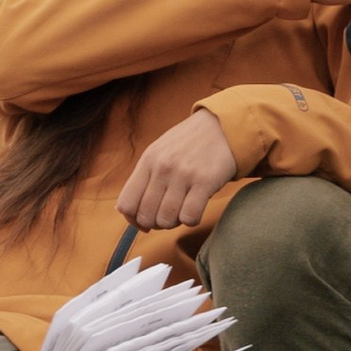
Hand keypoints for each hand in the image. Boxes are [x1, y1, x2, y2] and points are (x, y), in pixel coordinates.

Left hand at [116, 107, 240, 232]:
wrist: (224, 126)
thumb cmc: (189, 143)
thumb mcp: (160, 152)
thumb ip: (144, 178)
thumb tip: (126, 212)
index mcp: (148, 160)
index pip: (126, 204)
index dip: (133, 220)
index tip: (144, 223)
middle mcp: (162, 167)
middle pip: (146, 216)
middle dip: (155, 224)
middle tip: (168, 215)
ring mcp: (183, 174)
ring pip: (166, 220)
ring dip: (174, 222)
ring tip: (182, 209)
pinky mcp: (205, 182)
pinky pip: (189, 217)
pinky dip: (191, 219)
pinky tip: (196, 208)